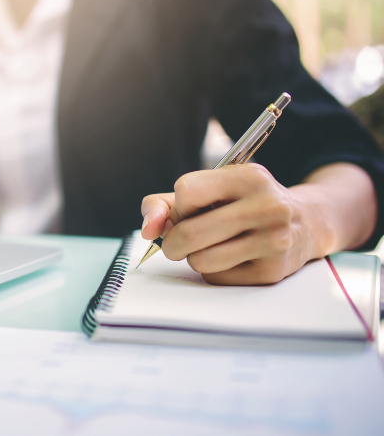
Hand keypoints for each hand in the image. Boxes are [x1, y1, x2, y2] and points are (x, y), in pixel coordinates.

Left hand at [140, 163, 375, 284]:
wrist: (306, 224)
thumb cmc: (245, 204)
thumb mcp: (213, 190)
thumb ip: (166, 203)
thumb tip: (148, 229)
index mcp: (249, 177)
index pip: (186, 191)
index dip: (179, 206)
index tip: (190, 210)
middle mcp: (267, 206)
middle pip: (188, 232)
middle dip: (173, 242)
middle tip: (178, 242)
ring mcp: (273, 240)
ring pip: (199, 260)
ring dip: (194, 257)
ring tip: (211, 246)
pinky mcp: (272, 271)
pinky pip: (216, 278)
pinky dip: (213, 270)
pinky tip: (231, 257)